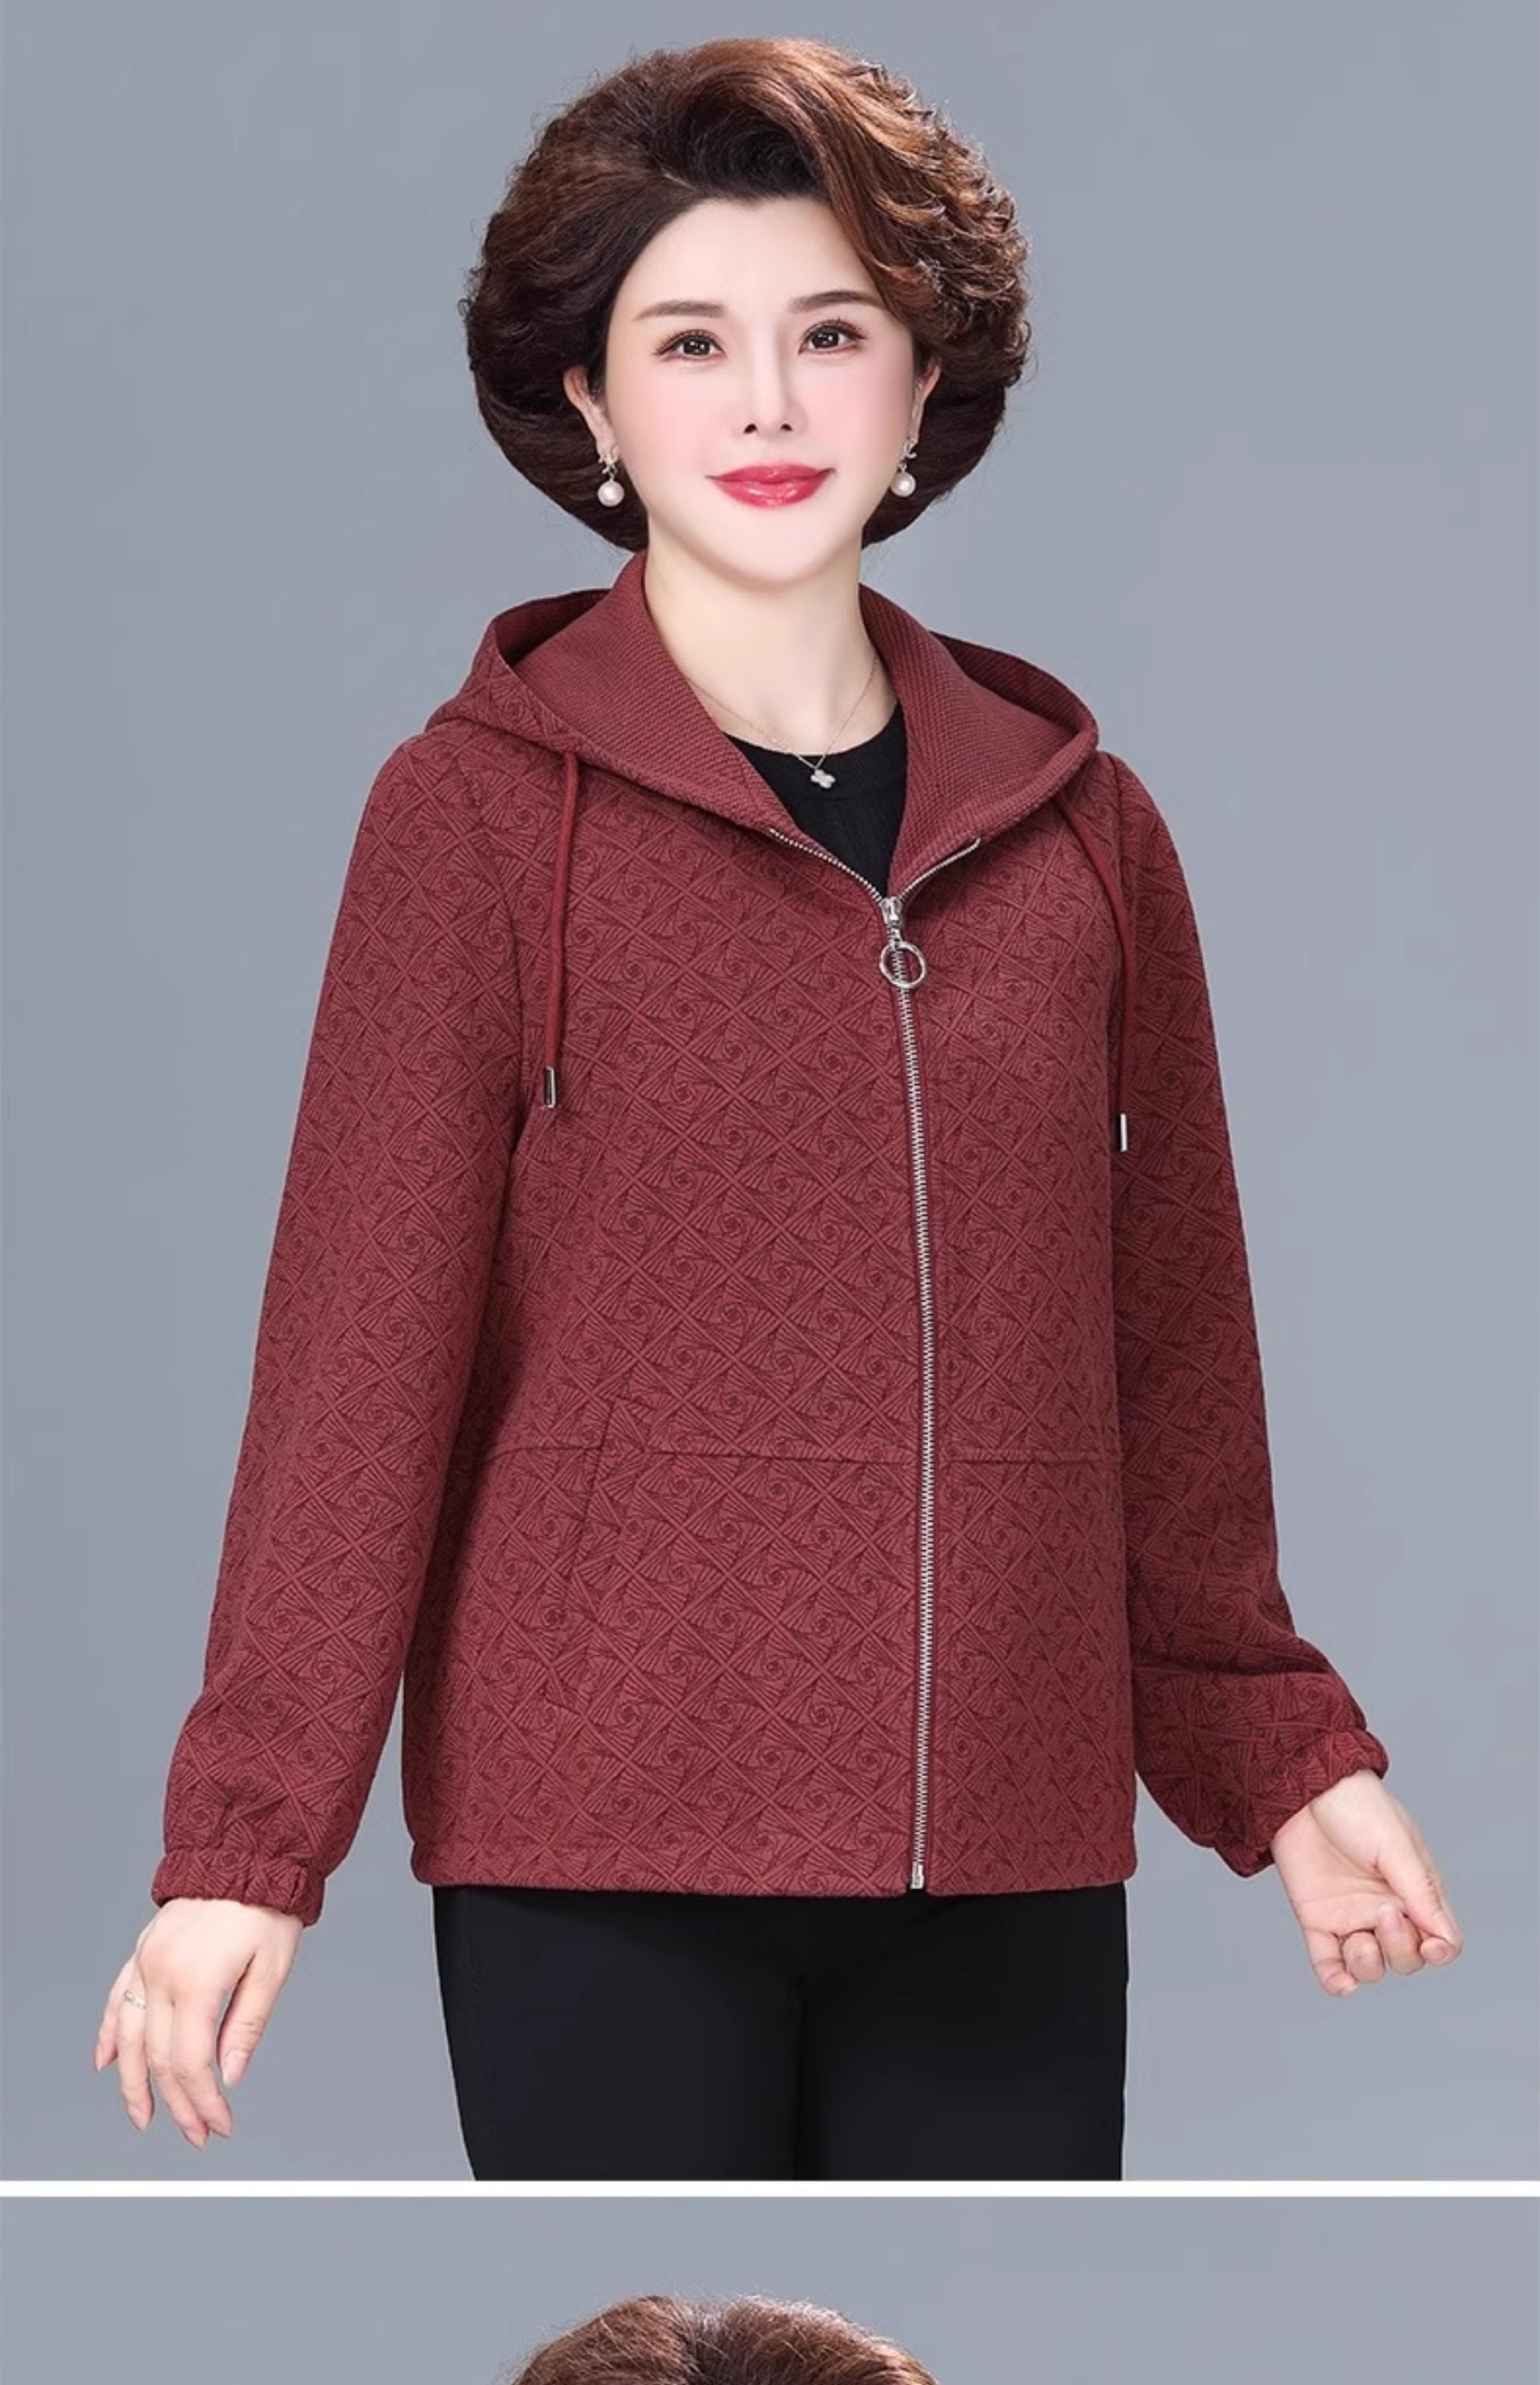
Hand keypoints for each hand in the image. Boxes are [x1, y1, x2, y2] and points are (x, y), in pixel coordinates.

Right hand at [94, 1898, 302, 2145]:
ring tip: (143, 2117)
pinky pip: (115, 1999)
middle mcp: (162, 1972)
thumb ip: (246, 2026)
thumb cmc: (266, 1907)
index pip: (191, 2061)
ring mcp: (146, 1961)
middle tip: (196, 2132)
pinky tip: (104, 2063)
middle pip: (158, 2057)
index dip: (203, 2101)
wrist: (246, 1854)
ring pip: (126, 2037)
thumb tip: (229, 2076)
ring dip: (132, 2083)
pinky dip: (107, 2035)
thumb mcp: (273, 1968)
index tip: (219, 2124)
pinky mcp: (142, 1952)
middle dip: (177, 2103)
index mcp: (197, 1979)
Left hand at [1269, 1768, 1462, 1996]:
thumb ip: (1419, 1890)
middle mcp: (1385, 1909)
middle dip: (1400, 1949)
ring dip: (1369, 1966)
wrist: (1303, 1787)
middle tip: (1383, 1912)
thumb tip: (1445, 1937)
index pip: (1440, 1938)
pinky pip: (1327, 1963)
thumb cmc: (1357, 1806)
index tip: (1431, 1946)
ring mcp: (1350, 1916)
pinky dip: (1335, 1981)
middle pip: (1406, 1958)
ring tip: (1358, 1938)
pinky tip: (1341, 1985)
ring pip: (1370, 1967)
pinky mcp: (1316, 1919)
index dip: (1440, 1951)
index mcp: (1414, 1891)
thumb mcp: (1395, 1844)